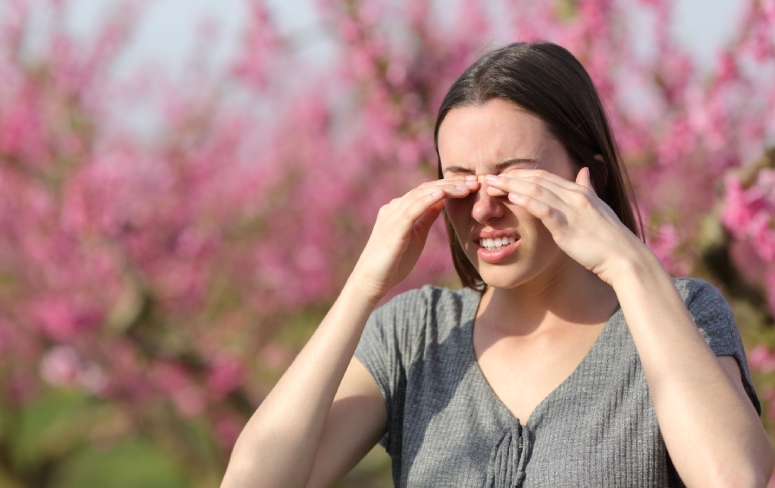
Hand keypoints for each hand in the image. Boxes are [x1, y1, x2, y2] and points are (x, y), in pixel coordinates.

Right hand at [349, 177, 479, 301]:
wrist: (371, 281)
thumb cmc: (393, 262)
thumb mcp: (416, 235)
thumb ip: (426, 217)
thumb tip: (442, 201)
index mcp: (400, 209)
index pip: (427, 191)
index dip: (450, 186)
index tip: (472, 186)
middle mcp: (394, 208)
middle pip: (426, 189)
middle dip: (452, 184)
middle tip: (475, 181)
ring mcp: (392, 217)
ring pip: (421, 195)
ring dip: (445, 189)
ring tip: (466, 187)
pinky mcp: (393, 229)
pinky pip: (411, 210)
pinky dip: (427, 200)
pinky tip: (443, 194)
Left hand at [484, 167, 647, 284]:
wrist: (624, 258)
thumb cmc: (610, 238)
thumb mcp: (598, 208)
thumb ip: (588, 189)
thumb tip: (584, 170)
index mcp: (579, 192)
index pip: (544, 176)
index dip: (521, 174)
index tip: (501, 175)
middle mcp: (575, 196)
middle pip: (536, 179)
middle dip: (509, 177)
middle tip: (486, 177)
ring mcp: (572, 210)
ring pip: (537, 190)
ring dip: (511, 185)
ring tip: (490, 185)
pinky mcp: (567, 226)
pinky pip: (544, 209)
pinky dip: (527, 200)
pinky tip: (511, 197)